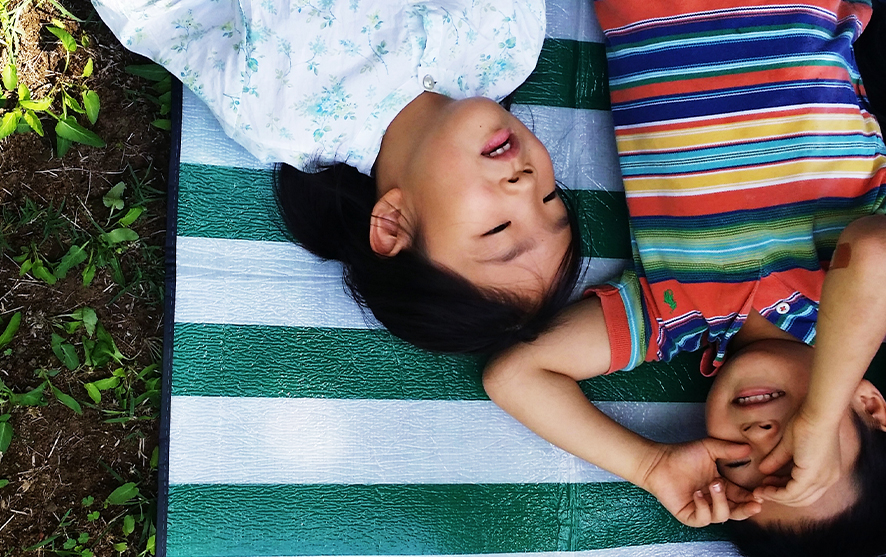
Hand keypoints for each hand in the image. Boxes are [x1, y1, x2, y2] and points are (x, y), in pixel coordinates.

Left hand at [641, 439, 761, 526]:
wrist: (659, 461)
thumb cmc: (682, 455)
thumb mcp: (709, 448)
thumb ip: (729, 450)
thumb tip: (749, 448)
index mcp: (722, 487)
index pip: (742, 496)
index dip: (752, 497)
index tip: (762, 493)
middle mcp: (714, 500)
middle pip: (737, 512)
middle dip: (747, 509)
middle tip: (755, 502)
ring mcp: (702, 509)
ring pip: (722, 516)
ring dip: (721, 501)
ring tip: (713, 484)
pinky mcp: (689, 515)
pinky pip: (703, 519)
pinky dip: (703, 506)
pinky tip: (698, 493)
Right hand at [754, 411, 841, 506]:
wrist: (818, 415)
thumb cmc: (808, 423)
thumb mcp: (790, 445)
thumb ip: (778, 459)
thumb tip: (763, 469)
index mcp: (826, 473)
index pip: (806, 491)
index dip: (784, 491)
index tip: (767, 485)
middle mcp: (827, 480)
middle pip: (802, 500)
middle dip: (779, 497)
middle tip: (761, 491)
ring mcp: (821, 479)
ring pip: (796, 499)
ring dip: (775, 496)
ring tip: (760, 490)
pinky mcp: (812, 476)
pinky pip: (792, 492)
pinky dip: (777, 493)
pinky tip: (765, 488)